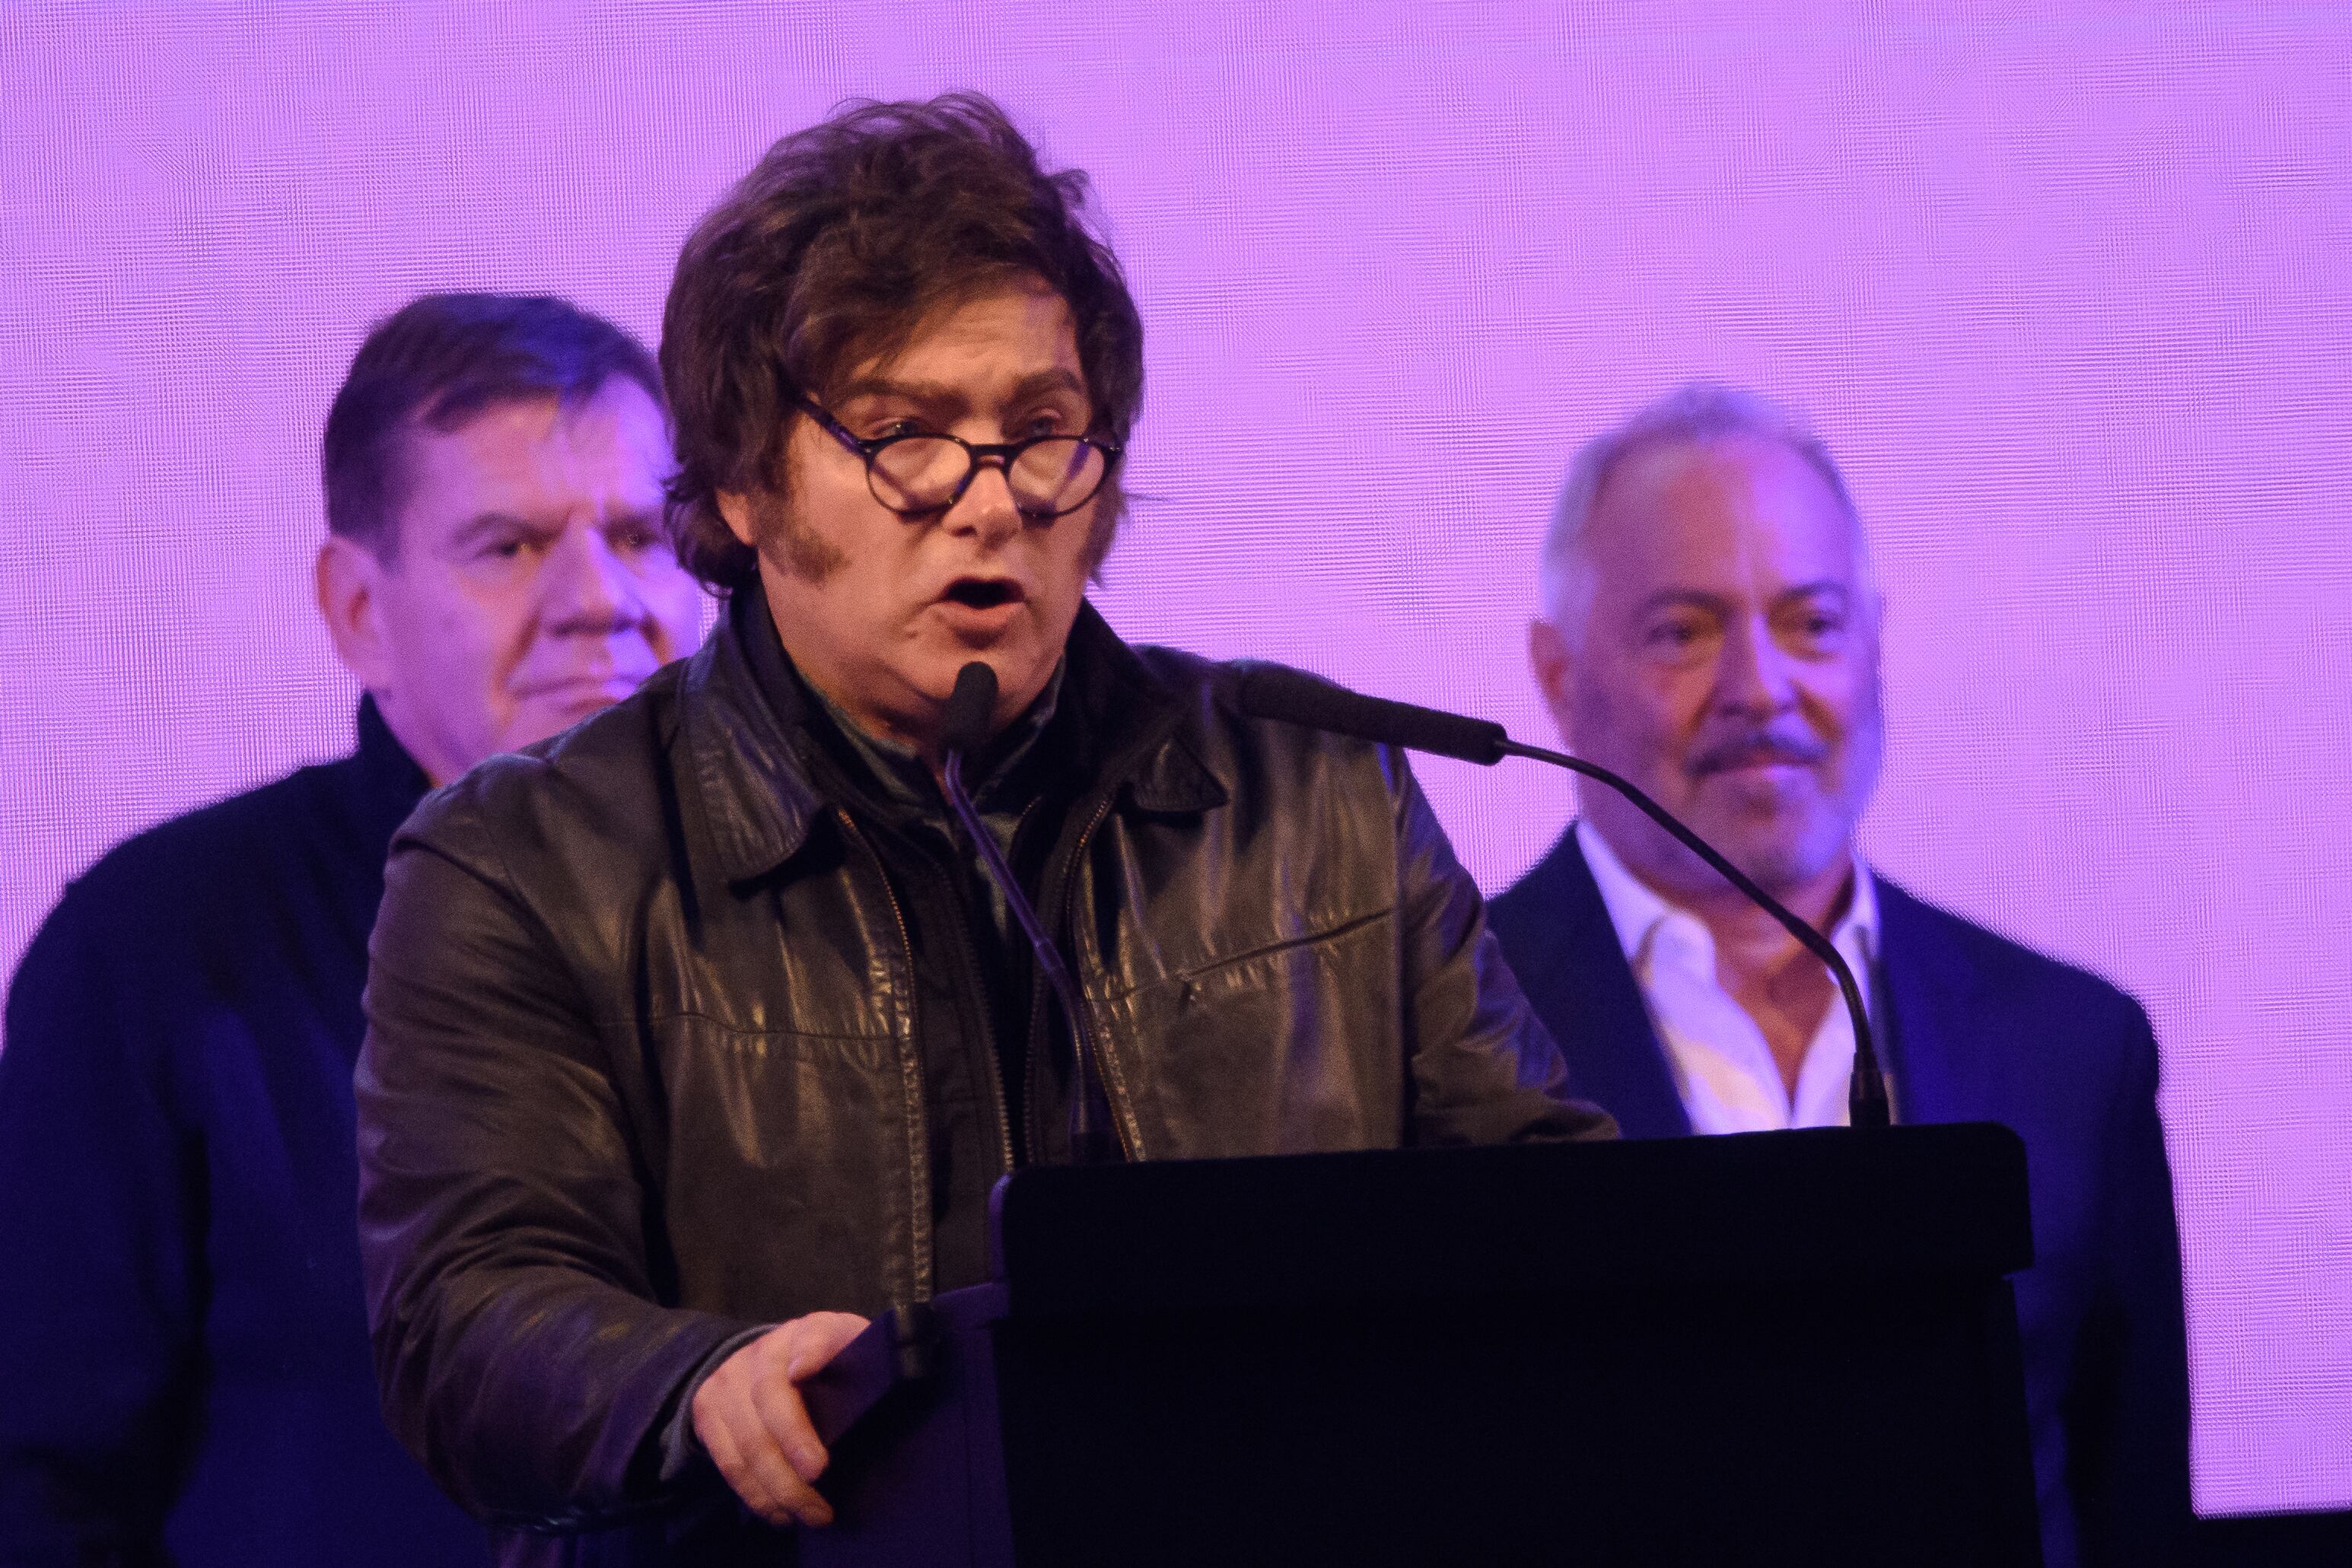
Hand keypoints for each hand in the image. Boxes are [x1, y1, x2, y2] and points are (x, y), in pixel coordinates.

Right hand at [691, 1311, 869, 1526]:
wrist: (770, 1359)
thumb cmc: (831, 1367)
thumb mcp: (854, 1356)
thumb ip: (869, 1372)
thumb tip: (897, 1401)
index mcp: (811, 1330)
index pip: (812, 1335)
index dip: (809, 1351)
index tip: (804, 1372)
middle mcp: (764, 1350)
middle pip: (770, 1399)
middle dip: (793, 1448)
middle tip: (819, 1487)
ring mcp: (729, 1379)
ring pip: (747, 1439)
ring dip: (778, 1486)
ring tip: (811, 1515)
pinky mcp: (707, 1410)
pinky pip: (728, 1461)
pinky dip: (755, 1493)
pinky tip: (781, 1514)